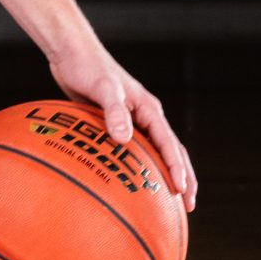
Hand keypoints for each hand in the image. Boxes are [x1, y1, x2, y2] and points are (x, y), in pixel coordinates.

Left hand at [45, 29, 197, 210]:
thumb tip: (124, 139)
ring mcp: (133, 120)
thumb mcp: (102, 88)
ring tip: (172, 199)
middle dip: (183, 177)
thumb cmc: (87, 68)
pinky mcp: (116, 123)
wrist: (72, 54)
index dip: (176, 168)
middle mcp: (145, 116)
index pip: (168, 144)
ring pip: (156, 152)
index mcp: (148, 109)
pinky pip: (135, 150)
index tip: (181, 189)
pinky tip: (135, 183)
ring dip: (167, 174)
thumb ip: (113, 111)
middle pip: (172, 151)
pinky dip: (142, 167)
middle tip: (189, 205)